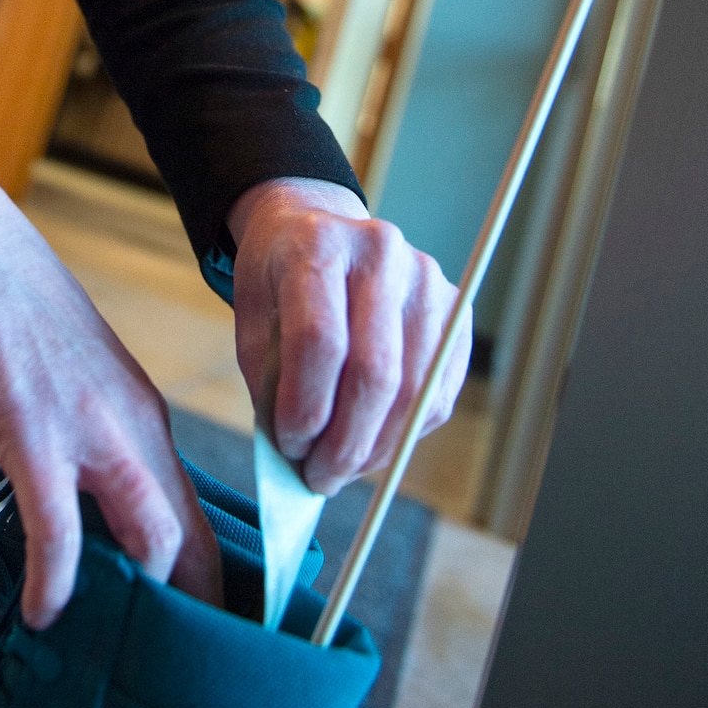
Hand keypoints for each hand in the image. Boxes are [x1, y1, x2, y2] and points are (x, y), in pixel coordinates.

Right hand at [0, 155, 220, 627]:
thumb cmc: (16, 314)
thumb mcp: (79, 380)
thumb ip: (94, 438)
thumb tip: (88, 501)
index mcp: (145, 418)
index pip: (199, 516)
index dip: (208, 582)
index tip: (201, 631)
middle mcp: (134, 429)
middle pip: (192, 538)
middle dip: (194, 610)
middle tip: (175, 667)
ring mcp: (89, 434)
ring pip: (153, 534)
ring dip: (141, 599)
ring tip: (116, 649)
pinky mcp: (34, 436)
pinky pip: (57, 529)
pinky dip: (54, 579)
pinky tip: (41, 611)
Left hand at [228, 178, 469, 496]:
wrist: (318, 229)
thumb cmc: (278, 280)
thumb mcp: (252, 317)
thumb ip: (270, 382)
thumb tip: (297, 459)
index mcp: (319, 245)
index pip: (320, 340)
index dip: (305, 407)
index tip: (289, 447)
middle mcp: (381, 253)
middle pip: (375, 373)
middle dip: (345, 444)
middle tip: (319, 478)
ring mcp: (426, 280)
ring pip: (412, 392)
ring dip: (377, 449)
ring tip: (342, 468)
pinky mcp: (454, 310)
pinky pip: (437, 394)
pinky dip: (404, 433)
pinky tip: (373, 442)